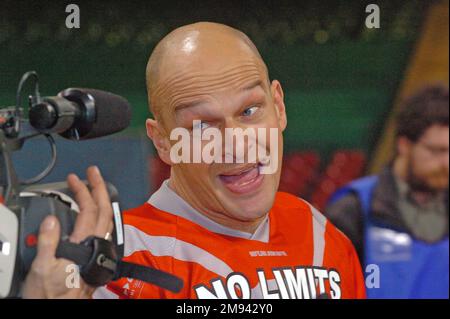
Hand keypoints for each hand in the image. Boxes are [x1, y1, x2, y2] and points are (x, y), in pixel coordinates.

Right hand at [22, 166, 113, 298]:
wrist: (64, 308)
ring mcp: (99, 248)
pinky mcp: (96, 254)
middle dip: (100, 187)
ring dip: (102, 199)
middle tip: (93, 171)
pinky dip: (101, 212)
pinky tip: (95, 211)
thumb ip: (48, 242)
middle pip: (104, 209)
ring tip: (94, 185)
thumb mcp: (43, 268)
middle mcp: (96, 244)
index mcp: (84, 244)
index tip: (75, 178)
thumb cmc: (52, 293)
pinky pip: (103, 227)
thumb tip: (52, 218)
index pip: (88, 209)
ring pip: (107, 218)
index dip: (83, 191)